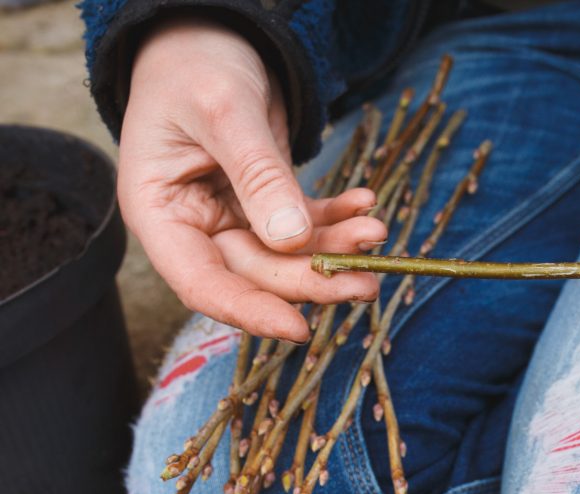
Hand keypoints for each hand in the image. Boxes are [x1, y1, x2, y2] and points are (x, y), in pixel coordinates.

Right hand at [119, 17, 382, 341]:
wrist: (206, 37)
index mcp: (160, 214)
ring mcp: (233, 218)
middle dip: (312, 279)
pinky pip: (306, 223)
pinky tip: (365, 206)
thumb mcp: (224, 111)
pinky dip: (337, 219)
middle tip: (367, 282)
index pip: (201, 282)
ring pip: (289, 255)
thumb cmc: (195, 66)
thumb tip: (293, 241)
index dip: (249, 311)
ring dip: (335, 249)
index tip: (299, 329)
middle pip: (256, 274)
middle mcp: (196, 226)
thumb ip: (257, 175)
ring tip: (377, 232)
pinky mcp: (266, 203)